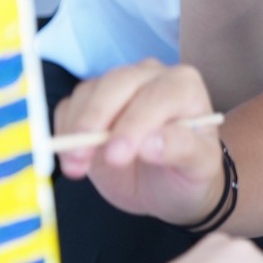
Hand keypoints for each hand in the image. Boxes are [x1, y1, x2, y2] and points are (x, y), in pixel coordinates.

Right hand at [53, 61, 223, 224]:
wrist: (166, 186)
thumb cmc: (188, 173)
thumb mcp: (199, 169)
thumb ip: (182, 150)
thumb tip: (150, 143)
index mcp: (184, 86)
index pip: (157, 96)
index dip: (134, 124)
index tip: (117, 156)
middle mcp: (150, 77)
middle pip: (117, 84)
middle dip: (97, 120)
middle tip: (83, 158)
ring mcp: (117, 86)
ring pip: (88, 92)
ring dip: (75, 129)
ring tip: (76, 166)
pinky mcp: (90, 102)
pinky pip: (69, 105)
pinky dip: (64, 130)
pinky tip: (72, 157)